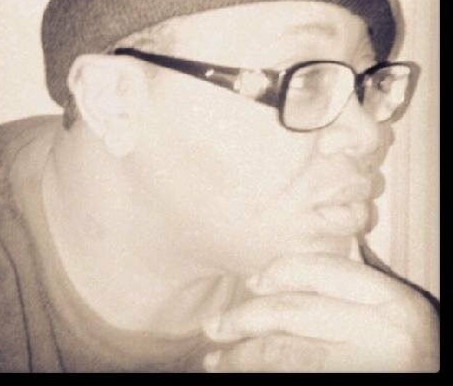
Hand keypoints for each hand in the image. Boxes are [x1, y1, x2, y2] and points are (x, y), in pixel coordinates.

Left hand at [202, 253, 438, 371]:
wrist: (435, 374)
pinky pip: (297, 375)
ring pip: (288, 354)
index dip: (278, 271)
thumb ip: (344, 289)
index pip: (320, 270)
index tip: (252, 282)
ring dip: (244, 355)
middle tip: (214, 327)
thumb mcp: (385, 309)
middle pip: (295, 313)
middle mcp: (384, 333)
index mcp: (392, 299)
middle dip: (246, 318)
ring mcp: (368, 367)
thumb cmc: (405, 347)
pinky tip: (243, 373)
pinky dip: (264, 374)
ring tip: (216, 359)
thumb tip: (266, 282)